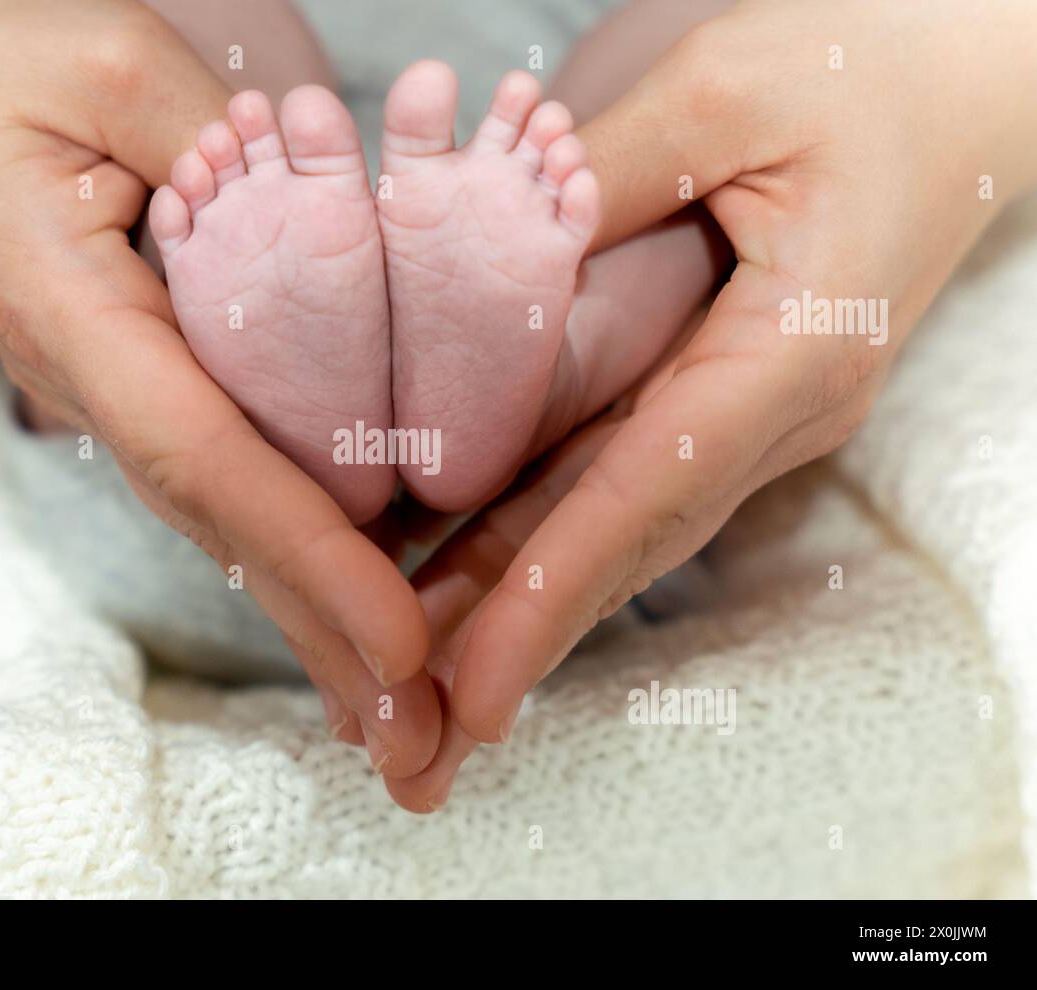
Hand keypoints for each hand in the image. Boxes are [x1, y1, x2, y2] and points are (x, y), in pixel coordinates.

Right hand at [0, 0, 442, 772]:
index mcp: (73, 310)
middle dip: (320, 633)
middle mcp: (90, 376)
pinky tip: (340, 611)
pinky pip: (222, 472)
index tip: (397, 642)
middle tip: (415, 743)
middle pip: (217, 523)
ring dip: (310, 615)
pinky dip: (287, 548)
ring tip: (395, 710)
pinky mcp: (141, 376)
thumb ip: (224, 150)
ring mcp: (111, 387)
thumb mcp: (114, 66)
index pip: (204, 453)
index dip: (304, 551)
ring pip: (222, 515)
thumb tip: (329, 215)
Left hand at [387, 0, 1036, 805]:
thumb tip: (480, 255)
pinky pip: (621, 477)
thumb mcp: (724, 95)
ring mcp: (754, 411)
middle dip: (516, 642)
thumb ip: (599, 182)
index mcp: (792, 350)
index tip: (474, 687)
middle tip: (415, 734)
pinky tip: (461, 570)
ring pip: (616, 525)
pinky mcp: (725, 395)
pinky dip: (540, 533)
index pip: (649, 494)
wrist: (957, 80)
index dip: (553, 595)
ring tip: (412, 677)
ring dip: (514, 605)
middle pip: (624, 545)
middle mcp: (777, 410)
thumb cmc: (865, 71)